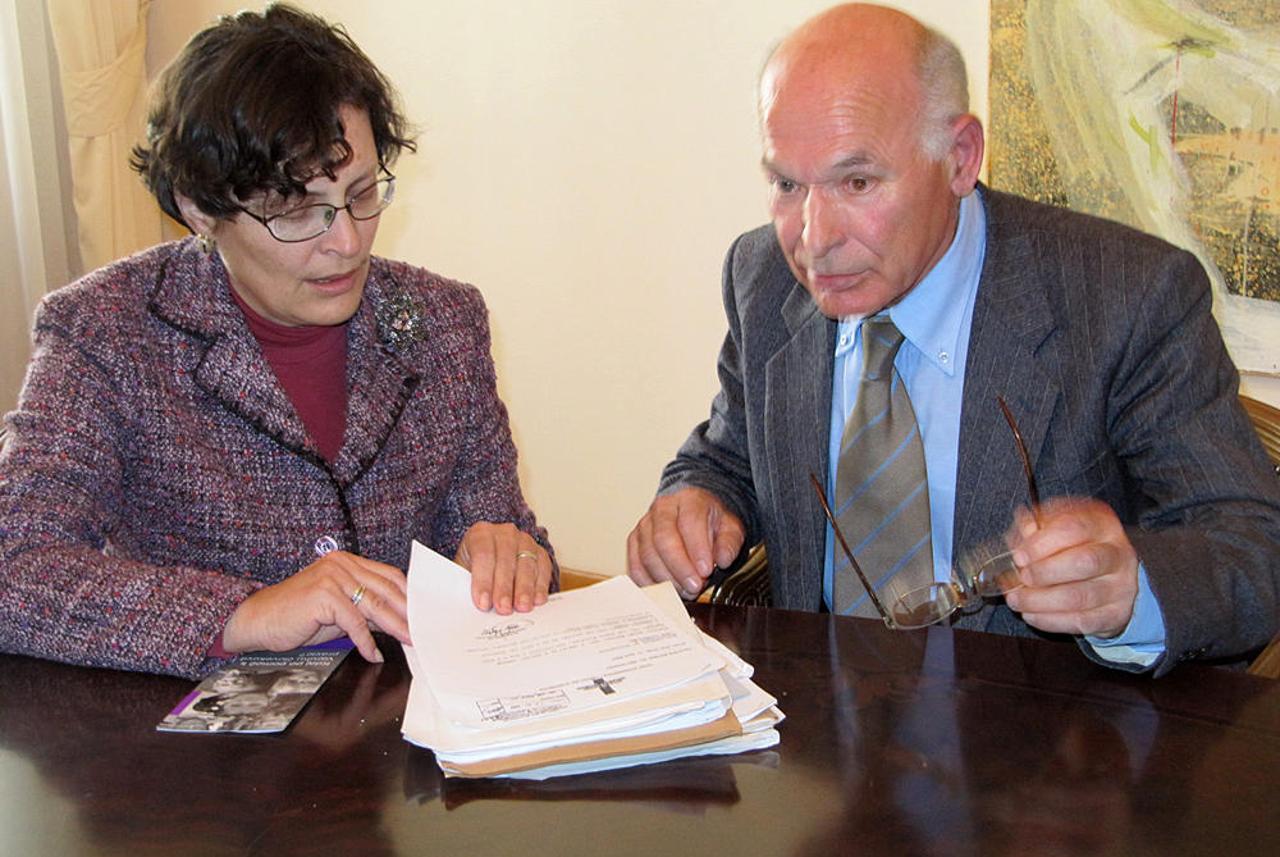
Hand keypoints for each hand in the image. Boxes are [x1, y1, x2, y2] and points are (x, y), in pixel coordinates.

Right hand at [222, 551, 408, 664]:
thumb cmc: (297, 615)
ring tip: (408, 642)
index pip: (389, 575)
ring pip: (375, 605)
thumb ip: (365, 609)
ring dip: (395, 627)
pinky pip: (354, 622)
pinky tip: (372, 655)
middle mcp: (341, 564)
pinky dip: (366, 641)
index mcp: (347, 561)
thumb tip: (395, 621)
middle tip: (422, 632)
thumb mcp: (338, 610)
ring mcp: (332, 577)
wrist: (259, 619)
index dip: (408, 596)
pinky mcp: (324, 595)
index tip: (423, 614)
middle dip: (407, 614)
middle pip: (386, 590)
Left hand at [455, 522, 552, 613]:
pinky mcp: (540, 553)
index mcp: (480, 534)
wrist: (491, 565)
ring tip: (521, 607)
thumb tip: (477, 604)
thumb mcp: (465, 574)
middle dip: (504, 587)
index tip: (483, 603)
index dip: (483, 580)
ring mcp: (525, 541)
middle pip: (506, 559)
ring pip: (526, 563)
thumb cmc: (475, 570)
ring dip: (524, 588)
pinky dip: (541, 585)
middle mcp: (505, 533)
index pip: (483, 554)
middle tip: (503, 608)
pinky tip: (537, 600)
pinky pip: (543, 567)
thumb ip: (468, 586)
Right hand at [626, 486, 744, 597]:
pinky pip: (635, 565)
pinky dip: (649, 582)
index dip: (697, 548)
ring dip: (666, 578)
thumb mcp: (730, 528)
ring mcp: (645, 525)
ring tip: (685, 591)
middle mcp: (663, 509)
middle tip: (695, 587)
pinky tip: (666, 591)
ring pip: (647, 554)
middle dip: (680, 568)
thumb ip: (730, 542)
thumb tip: (723, 559)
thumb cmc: (710, 522)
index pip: (690, 522)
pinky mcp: (634, 542)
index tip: (706, 571)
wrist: (693, 515)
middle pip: (663, 539)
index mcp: (689, 500)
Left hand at [1003, 498, 1138, 637]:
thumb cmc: (1077, 546)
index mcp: (1102, 524)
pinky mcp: (1115, 614)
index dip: (1041, 543)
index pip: (1073, 528)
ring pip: (1080, 597)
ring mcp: (1120, 587)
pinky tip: (1031, 615)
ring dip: (1039, 601)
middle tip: (1022, 577)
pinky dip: (1050, 620)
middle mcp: (1117, 554)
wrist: (1111, 576)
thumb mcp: (1058, 527)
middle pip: (1083, 562)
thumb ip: (1035, 528)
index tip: (1019, 555)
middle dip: (1044, 572)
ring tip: (1016, 599)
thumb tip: (1021, 537)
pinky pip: (1081, 622)